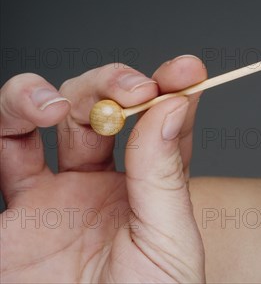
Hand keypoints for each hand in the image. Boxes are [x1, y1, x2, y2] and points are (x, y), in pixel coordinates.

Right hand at [0, 56, 206, 281]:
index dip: (175, 91)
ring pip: (46, 117)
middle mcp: (100, 185)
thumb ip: (165, 175)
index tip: (188, 70)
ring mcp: (51, 196)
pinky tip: (31, 113)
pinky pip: (0, 150)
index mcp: (148, 191)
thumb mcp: (167, 243)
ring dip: (53, 92)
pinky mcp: (9, 214)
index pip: (163, 125)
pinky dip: (7, 118)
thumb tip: (173, 105)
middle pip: (105, 109)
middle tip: (135, 90)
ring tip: (60, 107)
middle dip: (117, 85)